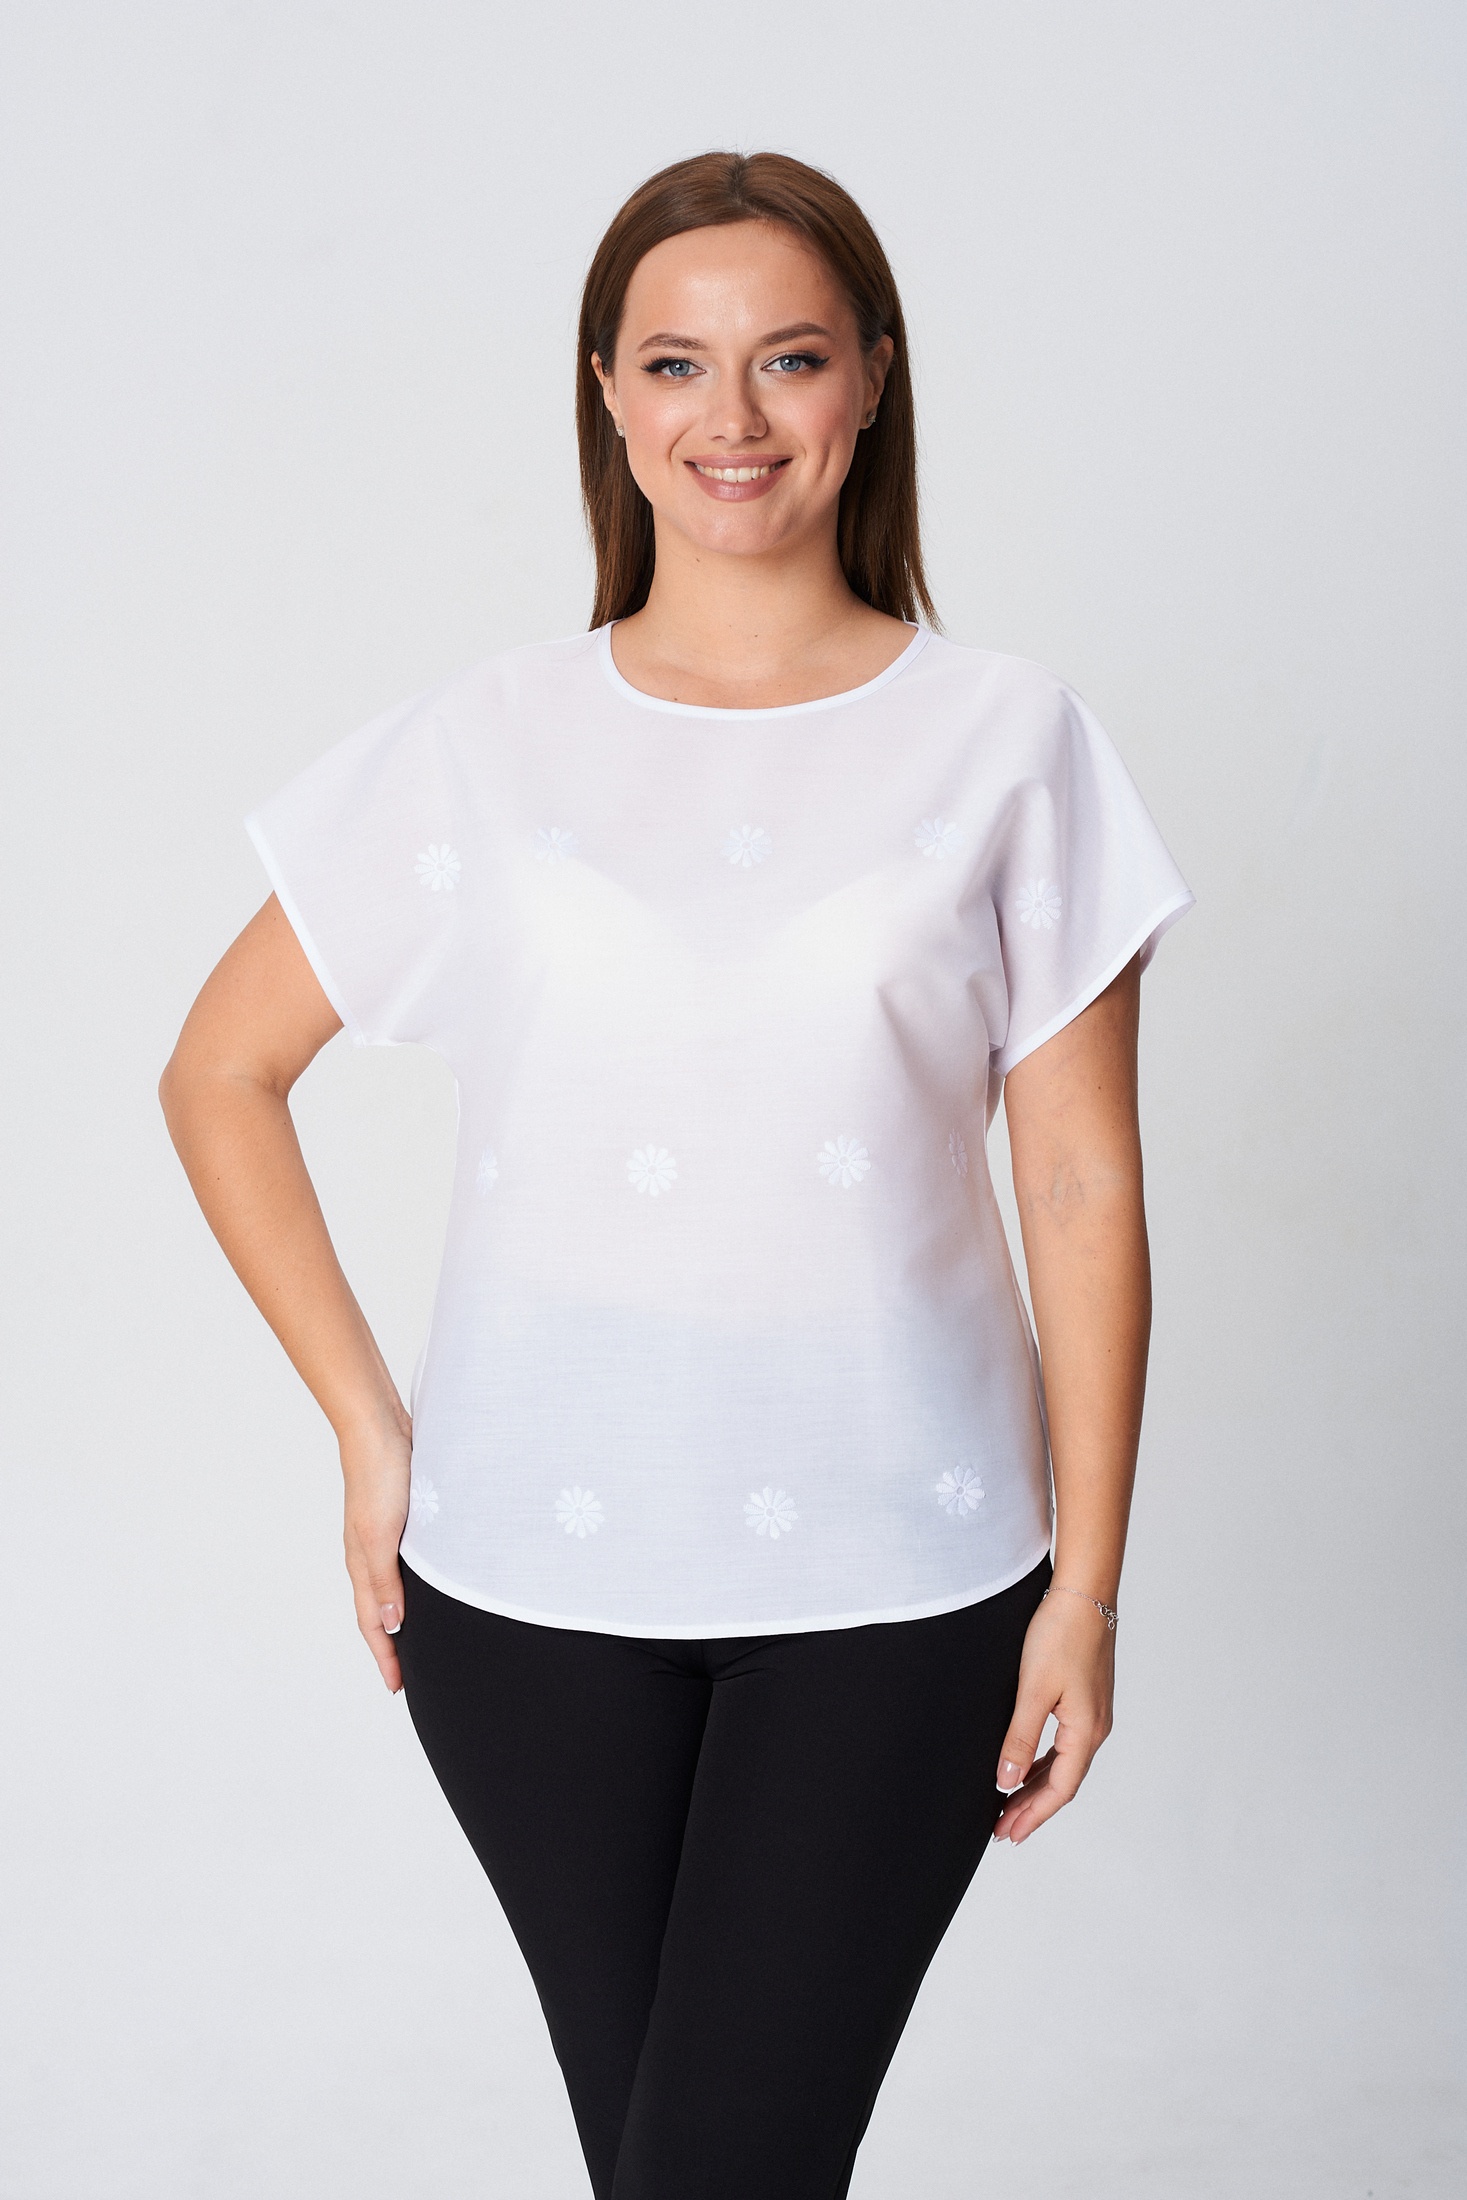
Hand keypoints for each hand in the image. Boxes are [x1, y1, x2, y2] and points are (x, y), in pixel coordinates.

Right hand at [340, 1413, 412, 1693]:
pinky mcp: (401, 1518)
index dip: (386, 1655)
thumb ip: (386, 1582)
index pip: (373, 1623)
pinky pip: (405, 1564)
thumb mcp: (383, 1535)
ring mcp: (384, 1536)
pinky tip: (432, 1584)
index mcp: (362, 1564)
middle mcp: (370, 1555)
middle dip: (393, 1644)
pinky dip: (414, 1585)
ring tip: (422, 1638)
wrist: (380, 1428)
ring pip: (393, 1588)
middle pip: (380, 1611)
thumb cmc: (380, 1477)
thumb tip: (392, 1627)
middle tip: (410, 1674)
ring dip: (404, 1615)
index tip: (398, 1687)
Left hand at [992, 1589, 1114, 1844]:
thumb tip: (1007, 1780)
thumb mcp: (1033, 1689)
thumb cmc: (1060, 1635)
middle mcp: (1095, 1728)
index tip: (1008, 1834)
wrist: (1084, 1594)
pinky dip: (1044, 1763)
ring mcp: (1093, 1714)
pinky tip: (1026, 1766)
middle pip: (1063, 1782)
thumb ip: (1021, 1737)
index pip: (1059, 1789)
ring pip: (1064, 1765)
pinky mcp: (1085, 1699)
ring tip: (1009, 1806)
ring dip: (1037, 1787)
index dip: (1033, 1815)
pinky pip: (1065, 1745)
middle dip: (1032, 1808)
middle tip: (1002, 1830)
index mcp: (1086, 1731)